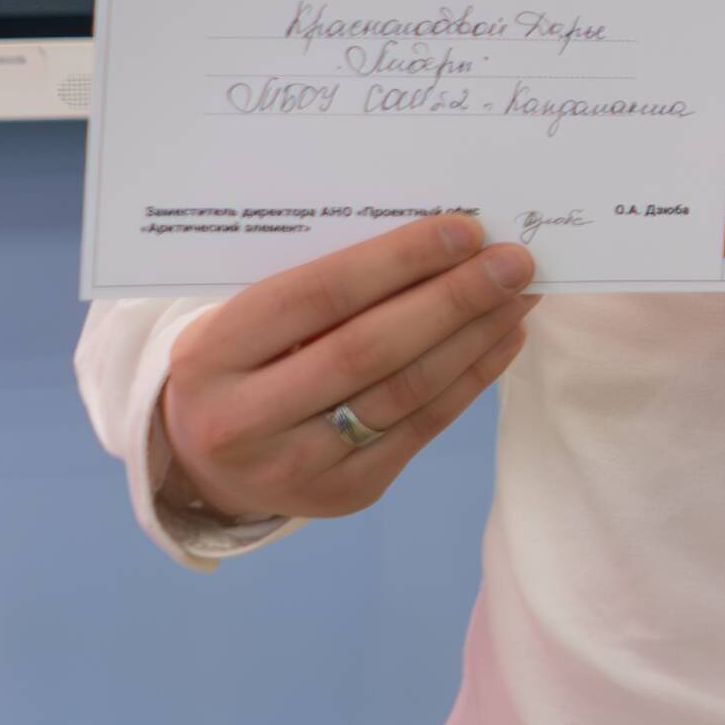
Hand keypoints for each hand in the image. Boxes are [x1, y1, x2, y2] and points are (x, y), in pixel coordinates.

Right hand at [154, 213, 537, 523]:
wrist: (204, 462)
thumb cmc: (240, 363)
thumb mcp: (247, 321)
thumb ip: (322, 287)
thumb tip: (439, 242)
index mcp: (211, 356)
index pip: (317, 297)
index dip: (397, 261)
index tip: (465, 230)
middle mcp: (245, 419)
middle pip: (368, 351)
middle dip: (452, 300)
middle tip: (513, 262)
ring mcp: (295, 466)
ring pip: (404, 393)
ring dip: (474, 338)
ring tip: (520, 295)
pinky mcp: (346, 493)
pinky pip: (423, 428)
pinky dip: (472, 378)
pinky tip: (504, 338)